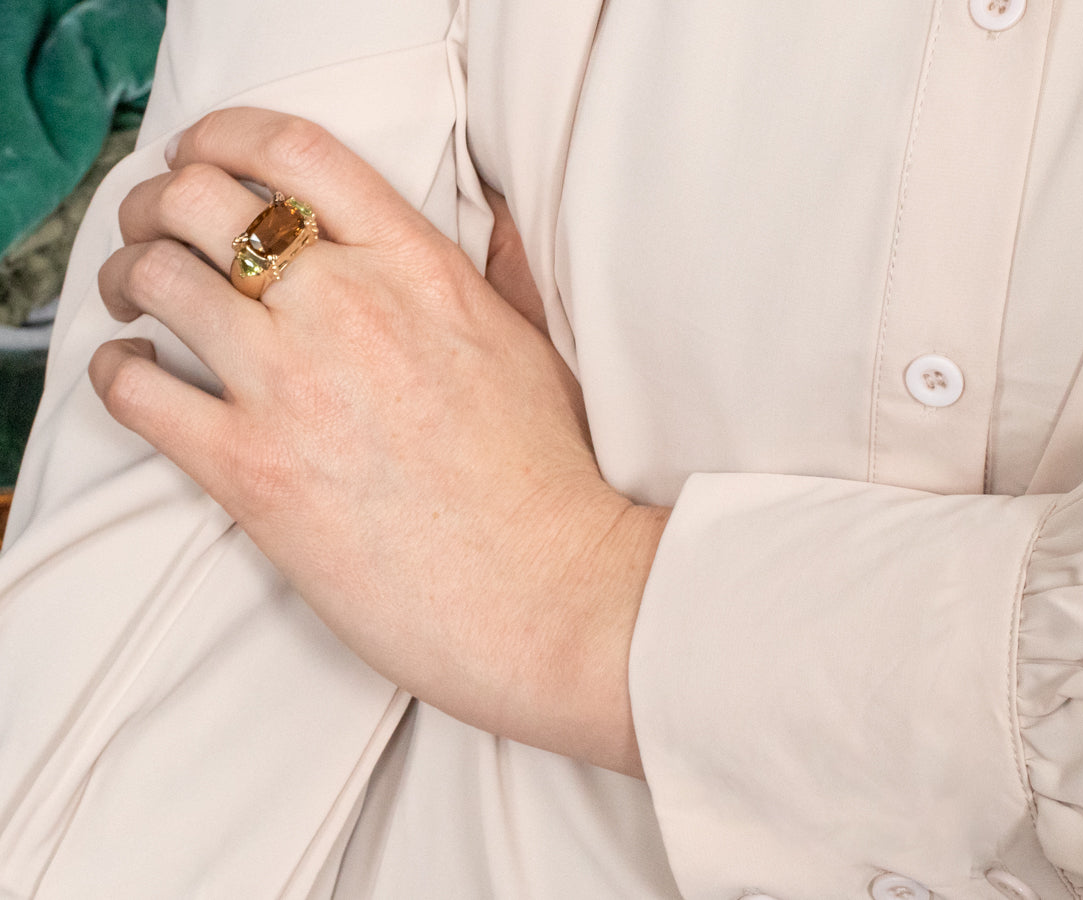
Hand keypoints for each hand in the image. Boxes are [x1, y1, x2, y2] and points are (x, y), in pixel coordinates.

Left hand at [88, 108, 666, 775]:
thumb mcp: (533, 347)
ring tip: (137, 299)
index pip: (296, 152)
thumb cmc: (549, 480)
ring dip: (128, 278)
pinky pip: (137, 390)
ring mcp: (294, 387)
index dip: (226, 136)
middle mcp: (350, 309)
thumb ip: (496, 270)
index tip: (206, 154)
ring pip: (158, 279)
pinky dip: (115, 370)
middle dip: (158, 204)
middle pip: (201, 200)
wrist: (546, 592)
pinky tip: (135, 375)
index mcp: (421, 271)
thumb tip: (489, 213)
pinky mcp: (252, 472)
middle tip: (156, 231)